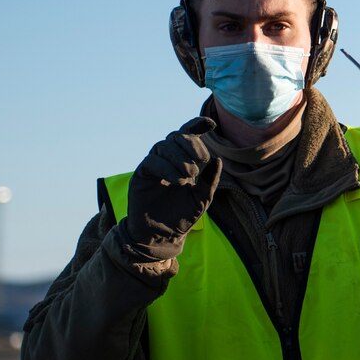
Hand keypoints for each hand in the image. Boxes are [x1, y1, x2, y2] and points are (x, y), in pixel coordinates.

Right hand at [121, 117, 221, 261]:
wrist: (162, 236)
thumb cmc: (183, 216)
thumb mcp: (202, 198)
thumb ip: (210, 180)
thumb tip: (217, 160)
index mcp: (184, 160)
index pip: (188, 135)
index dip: (197, 125)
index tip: (211, 124)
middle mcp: (168, 159)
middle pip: (176, 136)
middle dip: (191, 144)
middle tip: (200, 162)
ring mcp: (154, 165)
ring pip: (163, 145)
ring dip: (179, 158)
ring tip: (189, 177)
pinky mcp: (141, 175)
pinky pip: (152, 161)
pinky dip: (167, 168)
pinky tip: (178, 181)